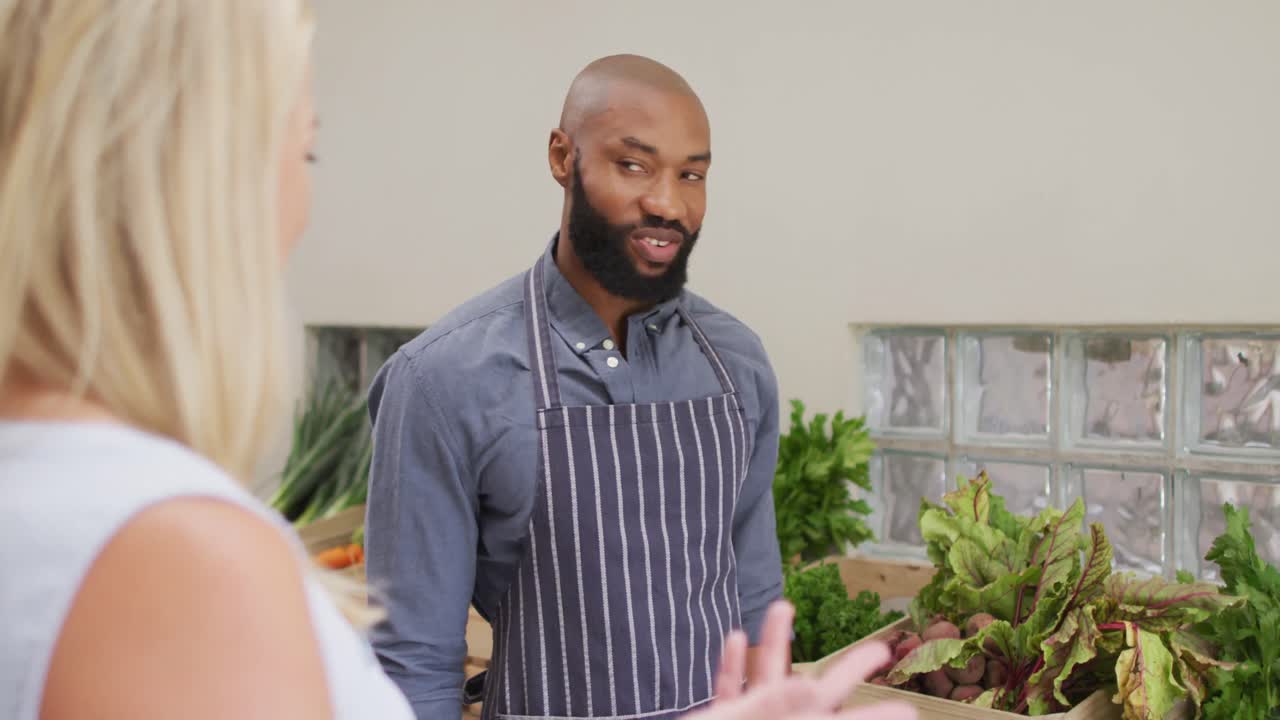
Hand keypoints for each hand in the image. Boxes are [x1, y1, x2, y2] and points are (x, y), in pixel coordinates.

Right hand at [685, 602, 915, 719]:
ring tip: (784, 604)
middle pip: (822, 692)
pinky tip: (732, 638)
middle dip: (849, 669)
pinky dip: (729, 666)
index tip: (910, 713)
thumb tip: (809, 685)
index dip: (876, 719)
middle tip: (881, 650)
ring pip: (768, 676)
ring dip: (776, 641)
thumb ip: (779, 702)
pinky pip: (728, 691)